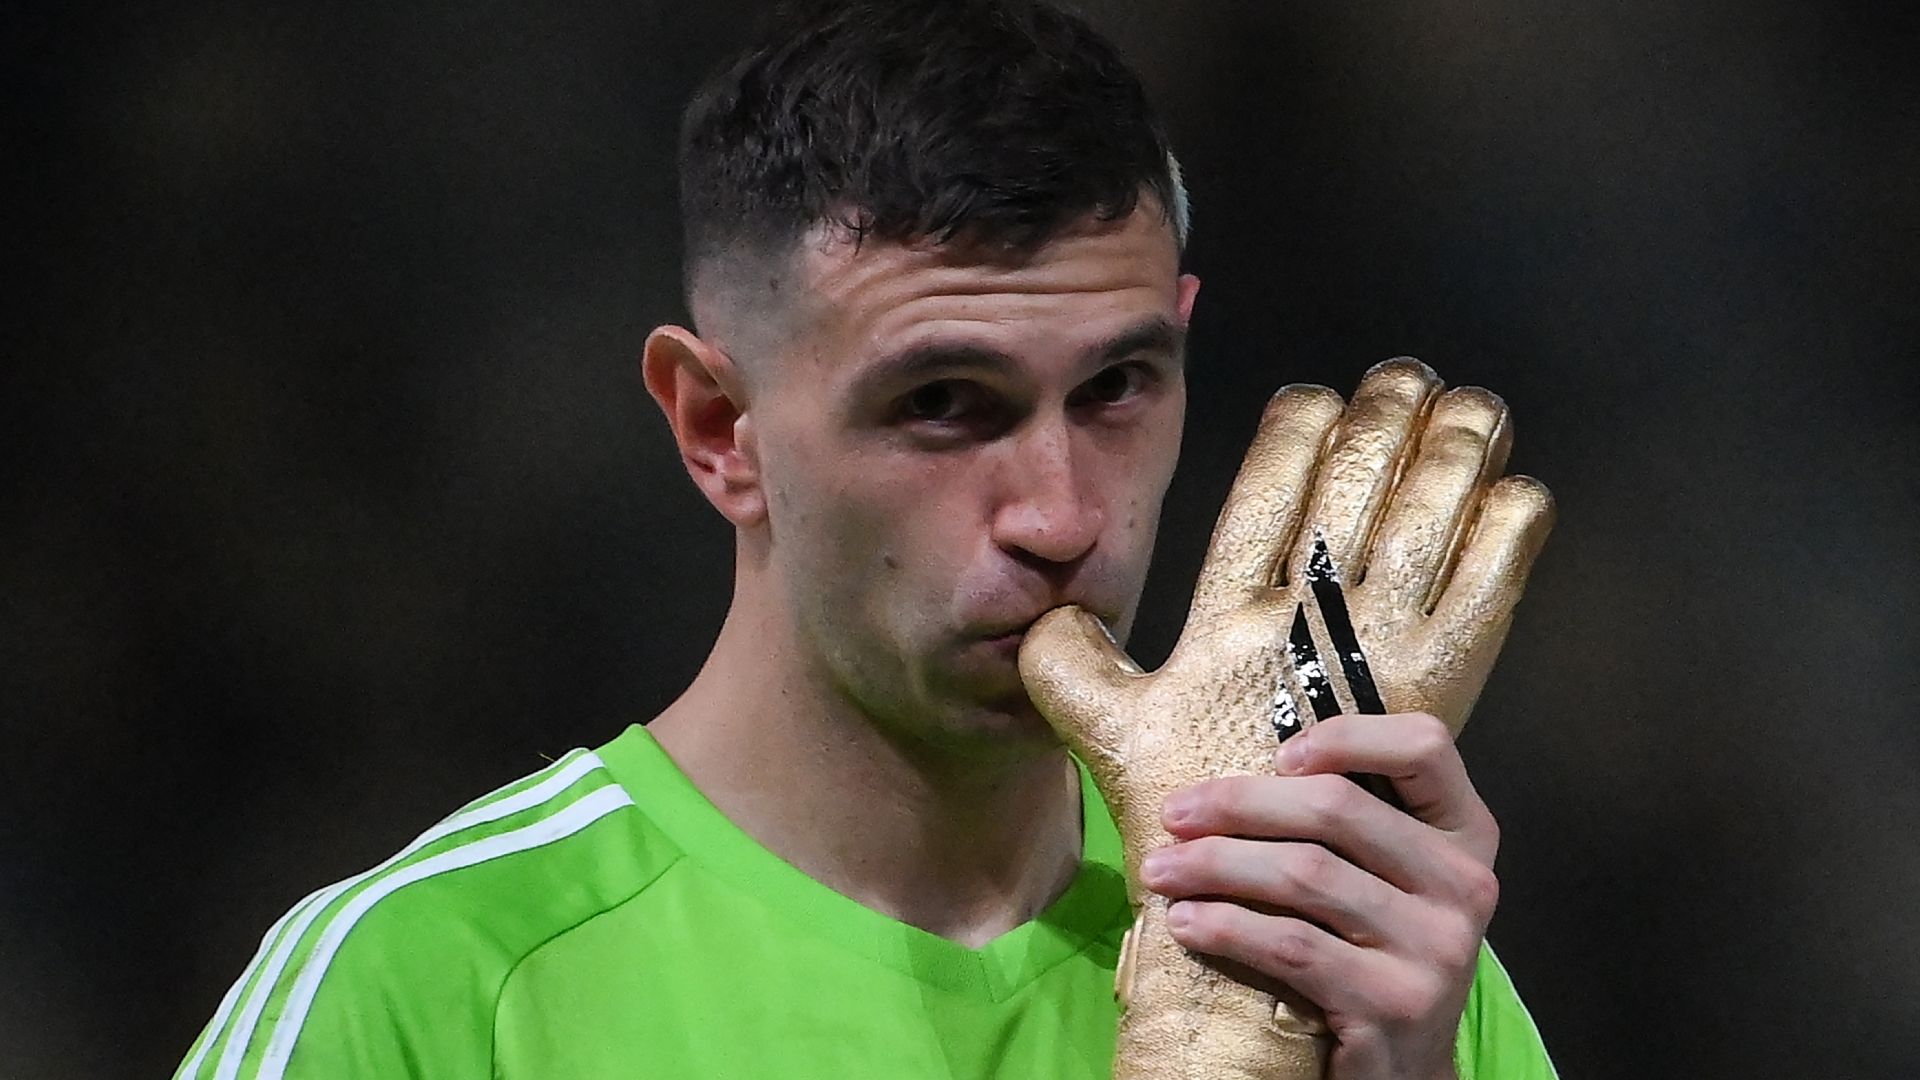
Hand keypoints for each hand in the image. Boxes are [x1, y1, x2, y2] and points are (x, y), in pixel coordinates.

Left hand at [1144, 711, 1497, 1079]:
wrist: (1404, 1072)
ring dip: (1214, 865)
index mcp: (1465, 834)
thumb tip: (1231, 778)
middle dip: (1238, 804)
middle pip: (1336, 808)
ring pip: (1304, 875)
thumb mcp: (1385, 882)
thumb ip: (1347, 826)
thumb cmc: (1374, 956)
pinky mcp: (1395, 1005)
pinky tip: (1187, 923)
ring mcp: (1436, 948)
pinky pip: (1292, 947)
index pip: (1425, 746)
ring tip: (1161, 871)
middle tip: (1174, 815)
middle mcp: (1465, 884)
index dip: (1346, 736)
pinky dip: (1226, 927)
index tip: (1277, 755)